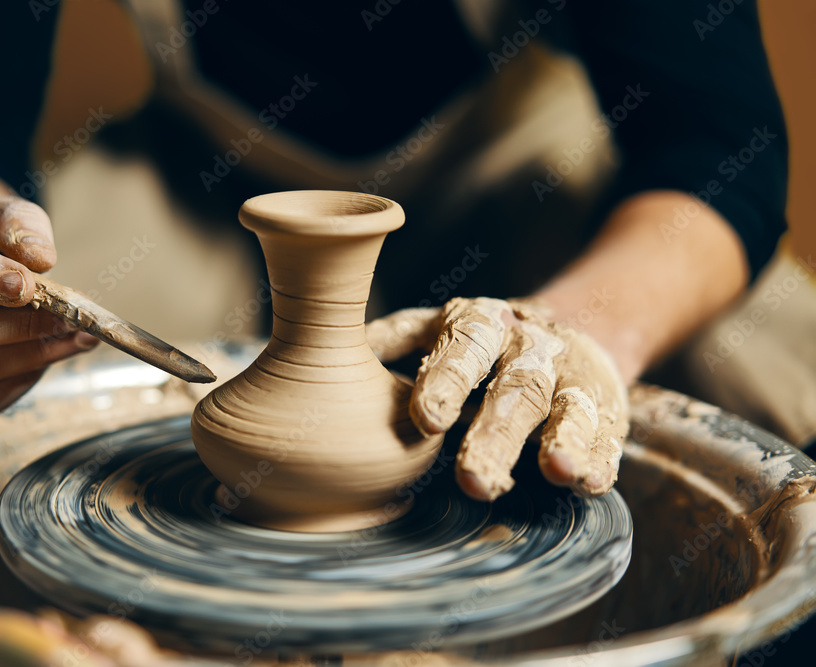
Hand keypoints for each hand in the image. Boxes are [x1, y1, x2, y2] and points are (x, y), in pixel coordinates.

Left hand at [366, 297, 628, 499]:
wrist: (571, 327)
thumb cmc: (482, 340)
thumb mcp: (438, 328)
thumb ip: (393, 341)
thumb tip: (320, 353)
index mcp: (479, 325)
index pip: (462, 349)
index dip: (445, 382)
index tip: (427, 420)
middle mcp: (528, 347)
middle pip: (513, 389)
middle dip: (495, 435)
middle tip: (474, 479)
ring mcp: (570, 376)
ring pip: (566, 407)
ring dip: (564, 438)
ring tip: (558, 470)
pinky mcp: (603, 407)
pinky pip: (605, 431)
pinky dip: (600, 456)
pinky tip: (591, 480)